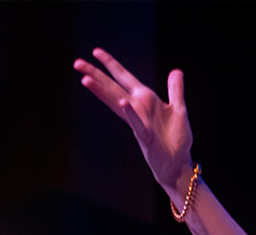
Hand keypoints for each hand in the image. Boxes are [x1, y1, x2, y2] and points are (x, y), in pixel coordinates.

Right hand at [74, 49, 193, 195]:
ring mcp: (139, 122)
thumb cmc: (177, 139)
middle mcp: (137, 109)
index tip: (95, 51)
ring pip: (116, 102)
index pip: (124, 77)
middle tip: (76, 63)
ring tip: (85, 79)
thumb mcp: (179, 109)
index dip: (110, 64)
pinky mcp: (146, 136)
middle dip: (95, 74)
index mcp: (145, 100)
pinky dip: (130, 113)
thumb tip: (176, 71)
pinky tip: (122, 102)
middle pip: (112, 87)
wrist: (177, 163)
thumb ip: (175, 90)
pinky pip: (137, 123)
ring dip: (102, 91)